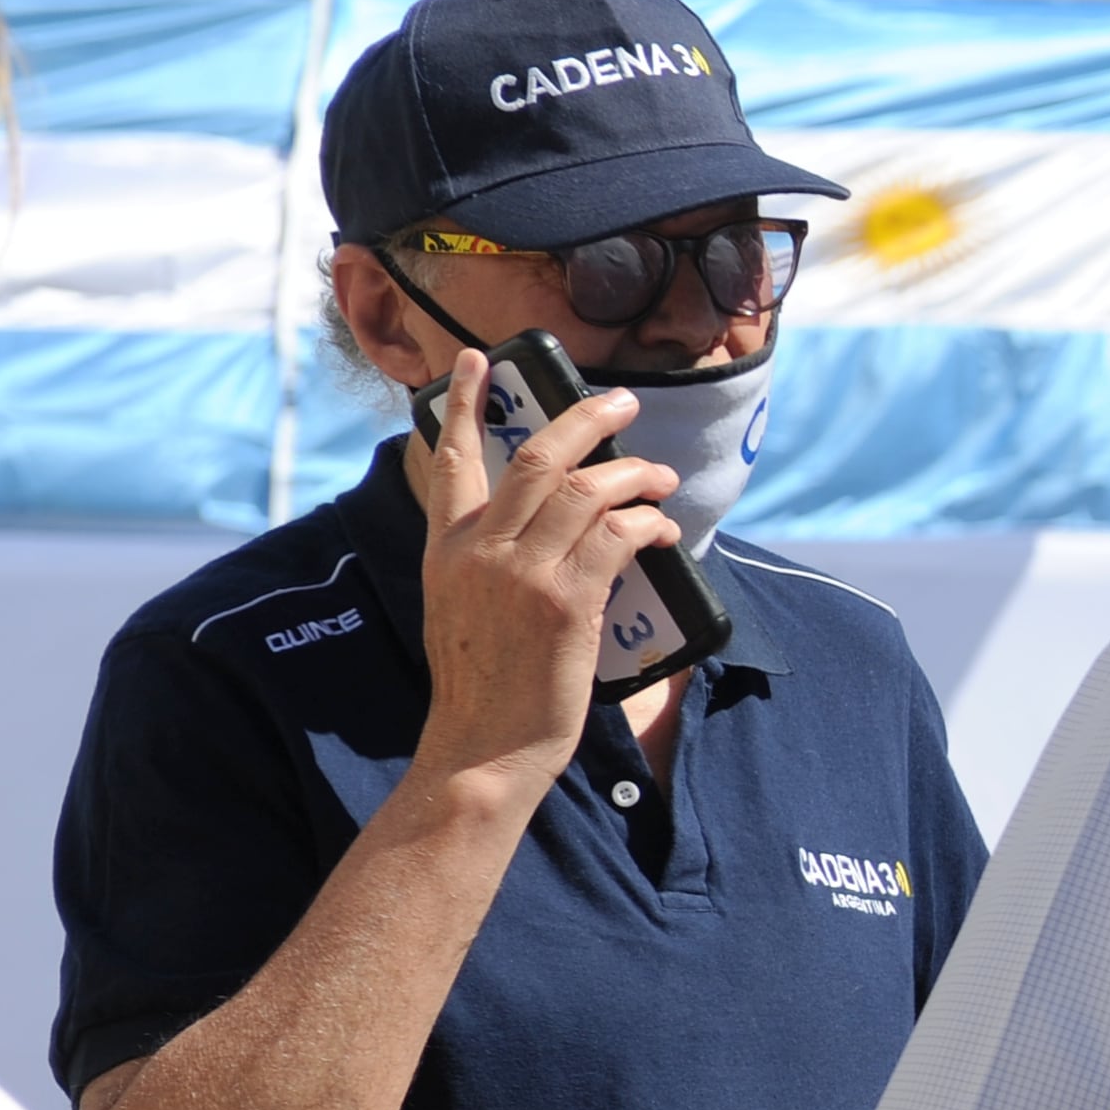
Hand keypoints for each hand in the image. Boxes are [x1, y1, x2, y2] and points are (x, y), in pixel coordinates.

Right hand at [407, 349, 678, 794]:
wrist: (481, 748)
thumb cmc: (481, 688)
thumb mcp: (459, 610)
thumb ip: (488, 562)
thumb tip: (548, 530)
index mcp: (446, 550)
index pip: (451, 460)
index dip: (464, 404)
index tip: (478, 361)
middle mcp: (480, 551)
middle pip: (538, 458)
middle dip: (586, 420)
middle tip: (624, 403)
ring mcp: (522, 573)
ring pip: (587, 490)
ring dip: (636, 475)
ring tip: (663, 478)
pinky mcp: (566, 602)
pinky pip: (617, 536)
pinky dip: (647, 523)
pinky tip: (662, 530)